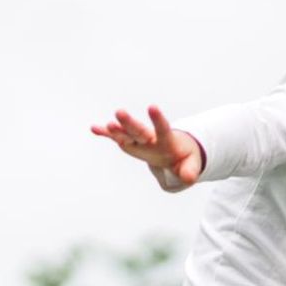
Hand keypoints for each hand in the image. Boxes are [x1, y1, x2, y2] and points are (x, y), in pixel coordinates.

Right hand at [90, 104, 205, 190]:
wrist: (175, 152)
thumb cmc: (184, 157)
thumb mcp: (191, 164)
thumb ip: (190, 171)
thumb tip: (188, 178)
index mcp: (167, 141)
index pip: (163, 129)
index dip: (158, 119)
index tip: (152, 107)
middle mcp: (150, 138)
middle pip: (139, 130)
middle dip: (130, 122)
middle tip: (120, 113)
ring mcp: (139, 140)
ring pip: (127, 133)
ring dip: (117, 129)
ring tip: (108, 125)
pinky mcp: (130, 143)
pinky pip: (116, 139)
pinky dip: (106, 134)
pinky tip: (94, 128)